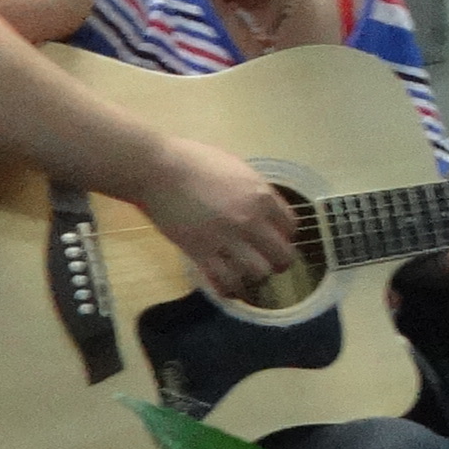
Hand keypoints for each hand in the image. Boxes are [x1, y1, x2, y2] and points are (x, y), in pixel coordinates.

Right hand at [145, 140, 312, 302]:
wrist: (157, 170)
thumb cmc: (195, 161)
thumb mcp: (238, 169)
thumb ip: (256, 191)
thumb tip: (267, 209)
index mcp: (262, 196)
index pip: (291, 227)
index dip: (286, 236)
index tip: (277, 239)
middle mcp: (250, 220)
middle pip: (282, 255)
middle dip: (279, 263)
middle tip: (269, 264)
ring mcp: (226, 239)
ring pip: (258, 273)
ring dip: (255, 276)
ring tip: (248, 274)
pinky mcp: (200, 254)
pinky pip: (224, 281)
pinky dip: (230, 288)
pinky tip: (228, 285)